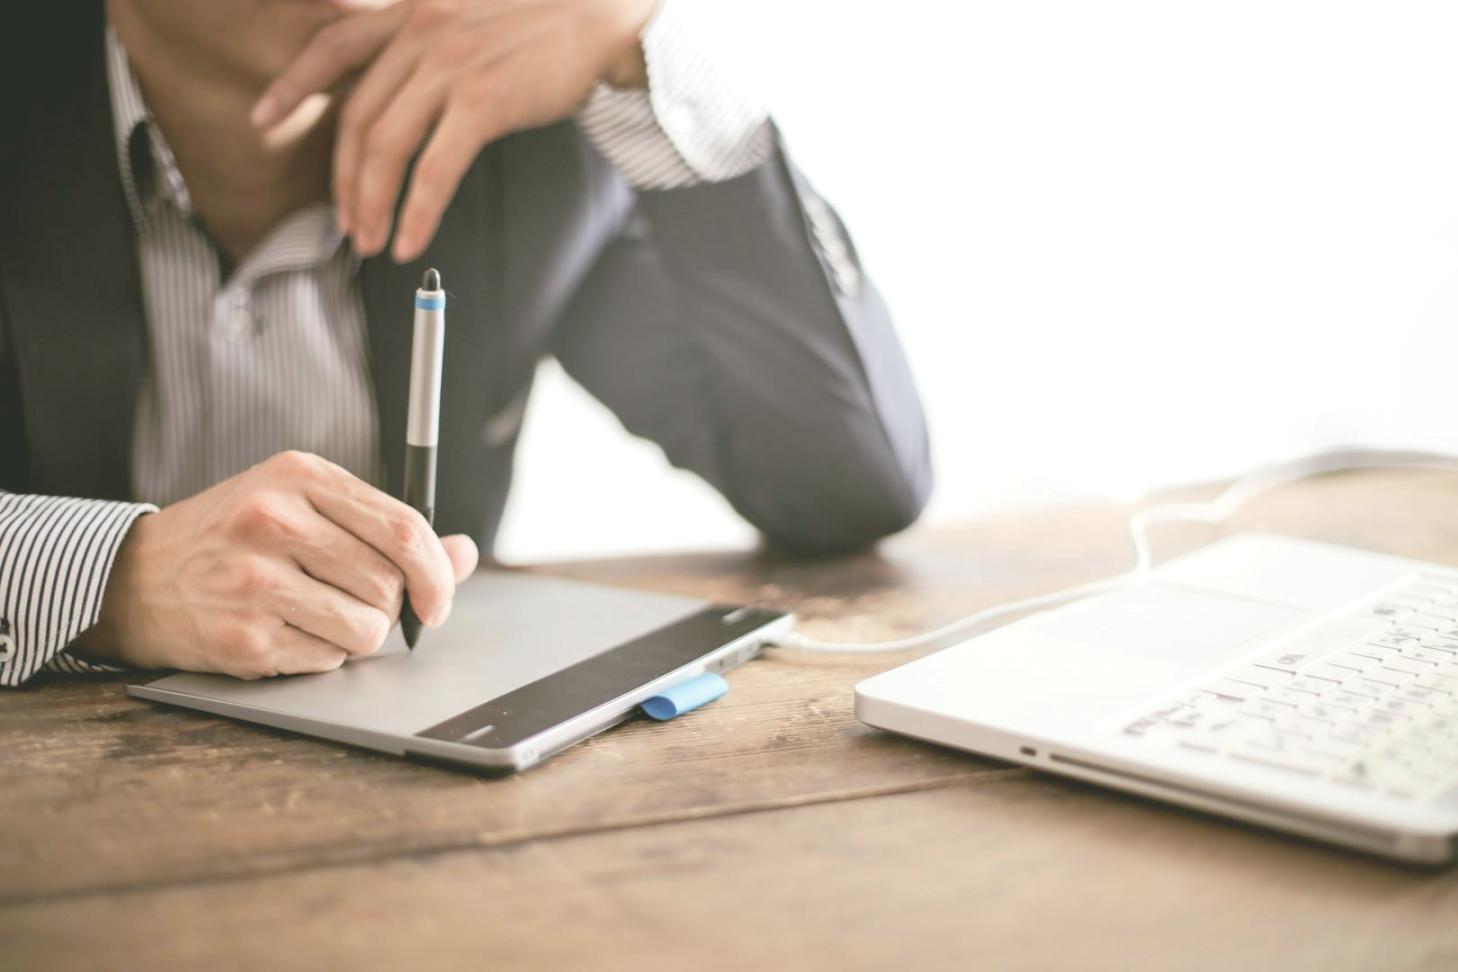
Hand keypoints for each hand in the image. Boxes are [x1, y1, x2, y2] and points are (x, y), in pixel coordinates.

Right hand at [74, 451, 478, 678]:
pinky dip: (323, 656)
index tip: (438, 599)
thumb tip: (463, 553)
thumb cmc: (236, 537)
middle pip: (389, 583)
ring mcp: (255, 580)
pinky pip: (328, 660)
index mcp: (300, 476)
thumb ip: (385, 527)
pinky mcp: (243, 636)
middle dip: (390, 607)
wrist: (137, 578)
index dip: (437, 572)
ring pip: (366, 629)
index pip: (403, 527)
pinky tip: (288, 632)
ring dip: (358, 635)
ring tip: (321, 617)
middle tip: (360, 605)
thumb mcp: (304, 506)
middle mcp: (275, 521)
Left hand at [250, 0, 656, 262]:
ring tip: (373, 240)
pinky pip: (434, 170)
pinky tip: (411, 239)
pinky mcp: (482, 102)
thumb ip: (426, 40)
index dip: (293, 84)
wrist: (599, 18)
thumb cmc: (542, 25)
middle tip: (346, 221)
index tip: (263, 116)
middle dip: (345, 179)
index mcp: (411, 12)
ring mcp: (449, 67)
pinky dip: (417, 212)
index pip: (333, 45)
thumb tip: (399, 82)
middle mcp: (420, 32)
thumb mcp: (467, 15)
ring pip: (386, 148)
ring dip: (373, 204)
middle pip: (358, 117)